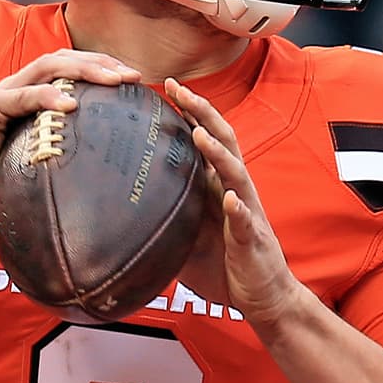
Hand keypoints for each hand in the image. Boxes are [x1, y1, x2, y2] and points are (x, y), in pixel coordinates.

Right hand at [0, 50, 139, 217]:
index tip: (132, 82)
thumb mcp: (35, 165)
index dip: (101, 70)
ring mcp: (3, 95)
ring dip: (84, 70)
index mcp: (30, 97)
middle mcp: (18, 88)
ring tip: (112, 80)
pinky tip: (70, 104)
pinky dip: (47, 96)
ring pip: (48, 67)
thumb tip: (102, 180)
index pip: (69, 70)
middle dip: (102, 63)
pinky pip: (22, 97)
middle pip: (64, 60)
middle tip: (132, 76)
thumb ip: (61, 159)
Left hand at [167, 80, 301, 335]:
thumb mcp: (185, 235)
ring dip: (217, 153)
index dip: (189, 111)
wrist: (261, 296)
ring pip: (235, 173)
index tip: (166, 85)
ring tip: (199, 134)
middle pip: (222, 141)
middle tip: (180, 88)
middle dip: (202, 113)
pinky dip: (237, 208)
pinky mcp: (252, 239)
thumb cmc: (224, 264)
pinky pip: (245, 221)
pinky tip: (229, 197)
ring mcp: (246, 212)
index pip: (205, 138)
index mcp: (217, 185)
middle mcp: (234, 190)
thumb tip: (121, 204)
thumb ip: (166, 213)